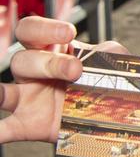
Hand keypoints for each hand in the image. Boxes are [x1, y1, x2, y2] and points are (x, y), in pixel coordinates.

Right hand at [0, 17, 126, 143]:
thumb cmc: (105, 80)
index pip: (32, 31)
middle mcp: (34, 72)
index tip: (69, 32)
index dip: (45, 28)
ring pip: (3, 92)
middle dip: (49, 63)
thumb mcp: (112, 60)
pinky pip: (6, 128)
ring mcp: (28, 98)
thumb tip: (104, 54)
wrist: (112, 113)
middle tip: (75, 70)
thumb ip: (109, 52)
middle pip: (22, 60)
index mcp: (51, 50)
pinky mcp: (29, 124)